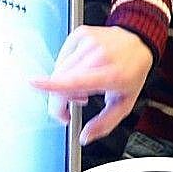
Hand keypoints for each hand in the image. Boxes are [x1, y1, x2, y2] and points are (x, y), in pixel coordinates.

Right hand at [31, 25, 153, 144]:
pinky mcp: (80, 34)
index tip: (35, 84)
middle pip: (62, 80)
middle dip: (60, 99)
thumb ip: (105, 123)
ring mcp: (88, 42)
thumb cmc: (131, 73)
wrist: (137, 44)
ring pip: (60, 70)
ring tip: (82, 88)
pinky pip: (62, 58)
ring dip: (64, 84)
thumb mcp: (125, 103)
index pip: (78, 80)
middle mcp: (100, 56)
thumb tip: (85, 136)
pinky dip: (66, 69)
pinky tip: (80, 71)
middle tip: (73, 106)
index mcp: (112, 75)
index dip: (54, 84)